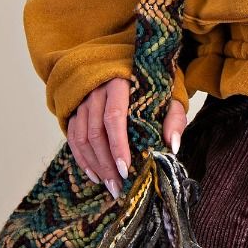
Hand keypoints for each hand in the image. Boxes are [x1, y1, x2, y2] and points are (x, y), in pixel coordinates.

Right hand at [67, 77, 187, 200]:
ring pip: (83, 137)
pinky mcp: (77, 109)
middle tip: (118, 186)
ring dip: (95, 165)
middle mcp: (97, 90)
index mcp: (120, 82)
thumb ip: (174, 117)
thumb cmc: (153, 81)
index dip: (118, 145)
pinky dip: (82, 159)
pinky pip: (74, 137)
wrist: (134, 62)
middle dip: (106, 163)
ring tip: (110, 185)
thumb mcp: (169, 93)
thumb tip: (172, 146)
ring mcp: (84, 100)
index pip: (114, 116)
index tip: (126, 169)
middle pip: (96, 131)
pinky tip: (95, 175)